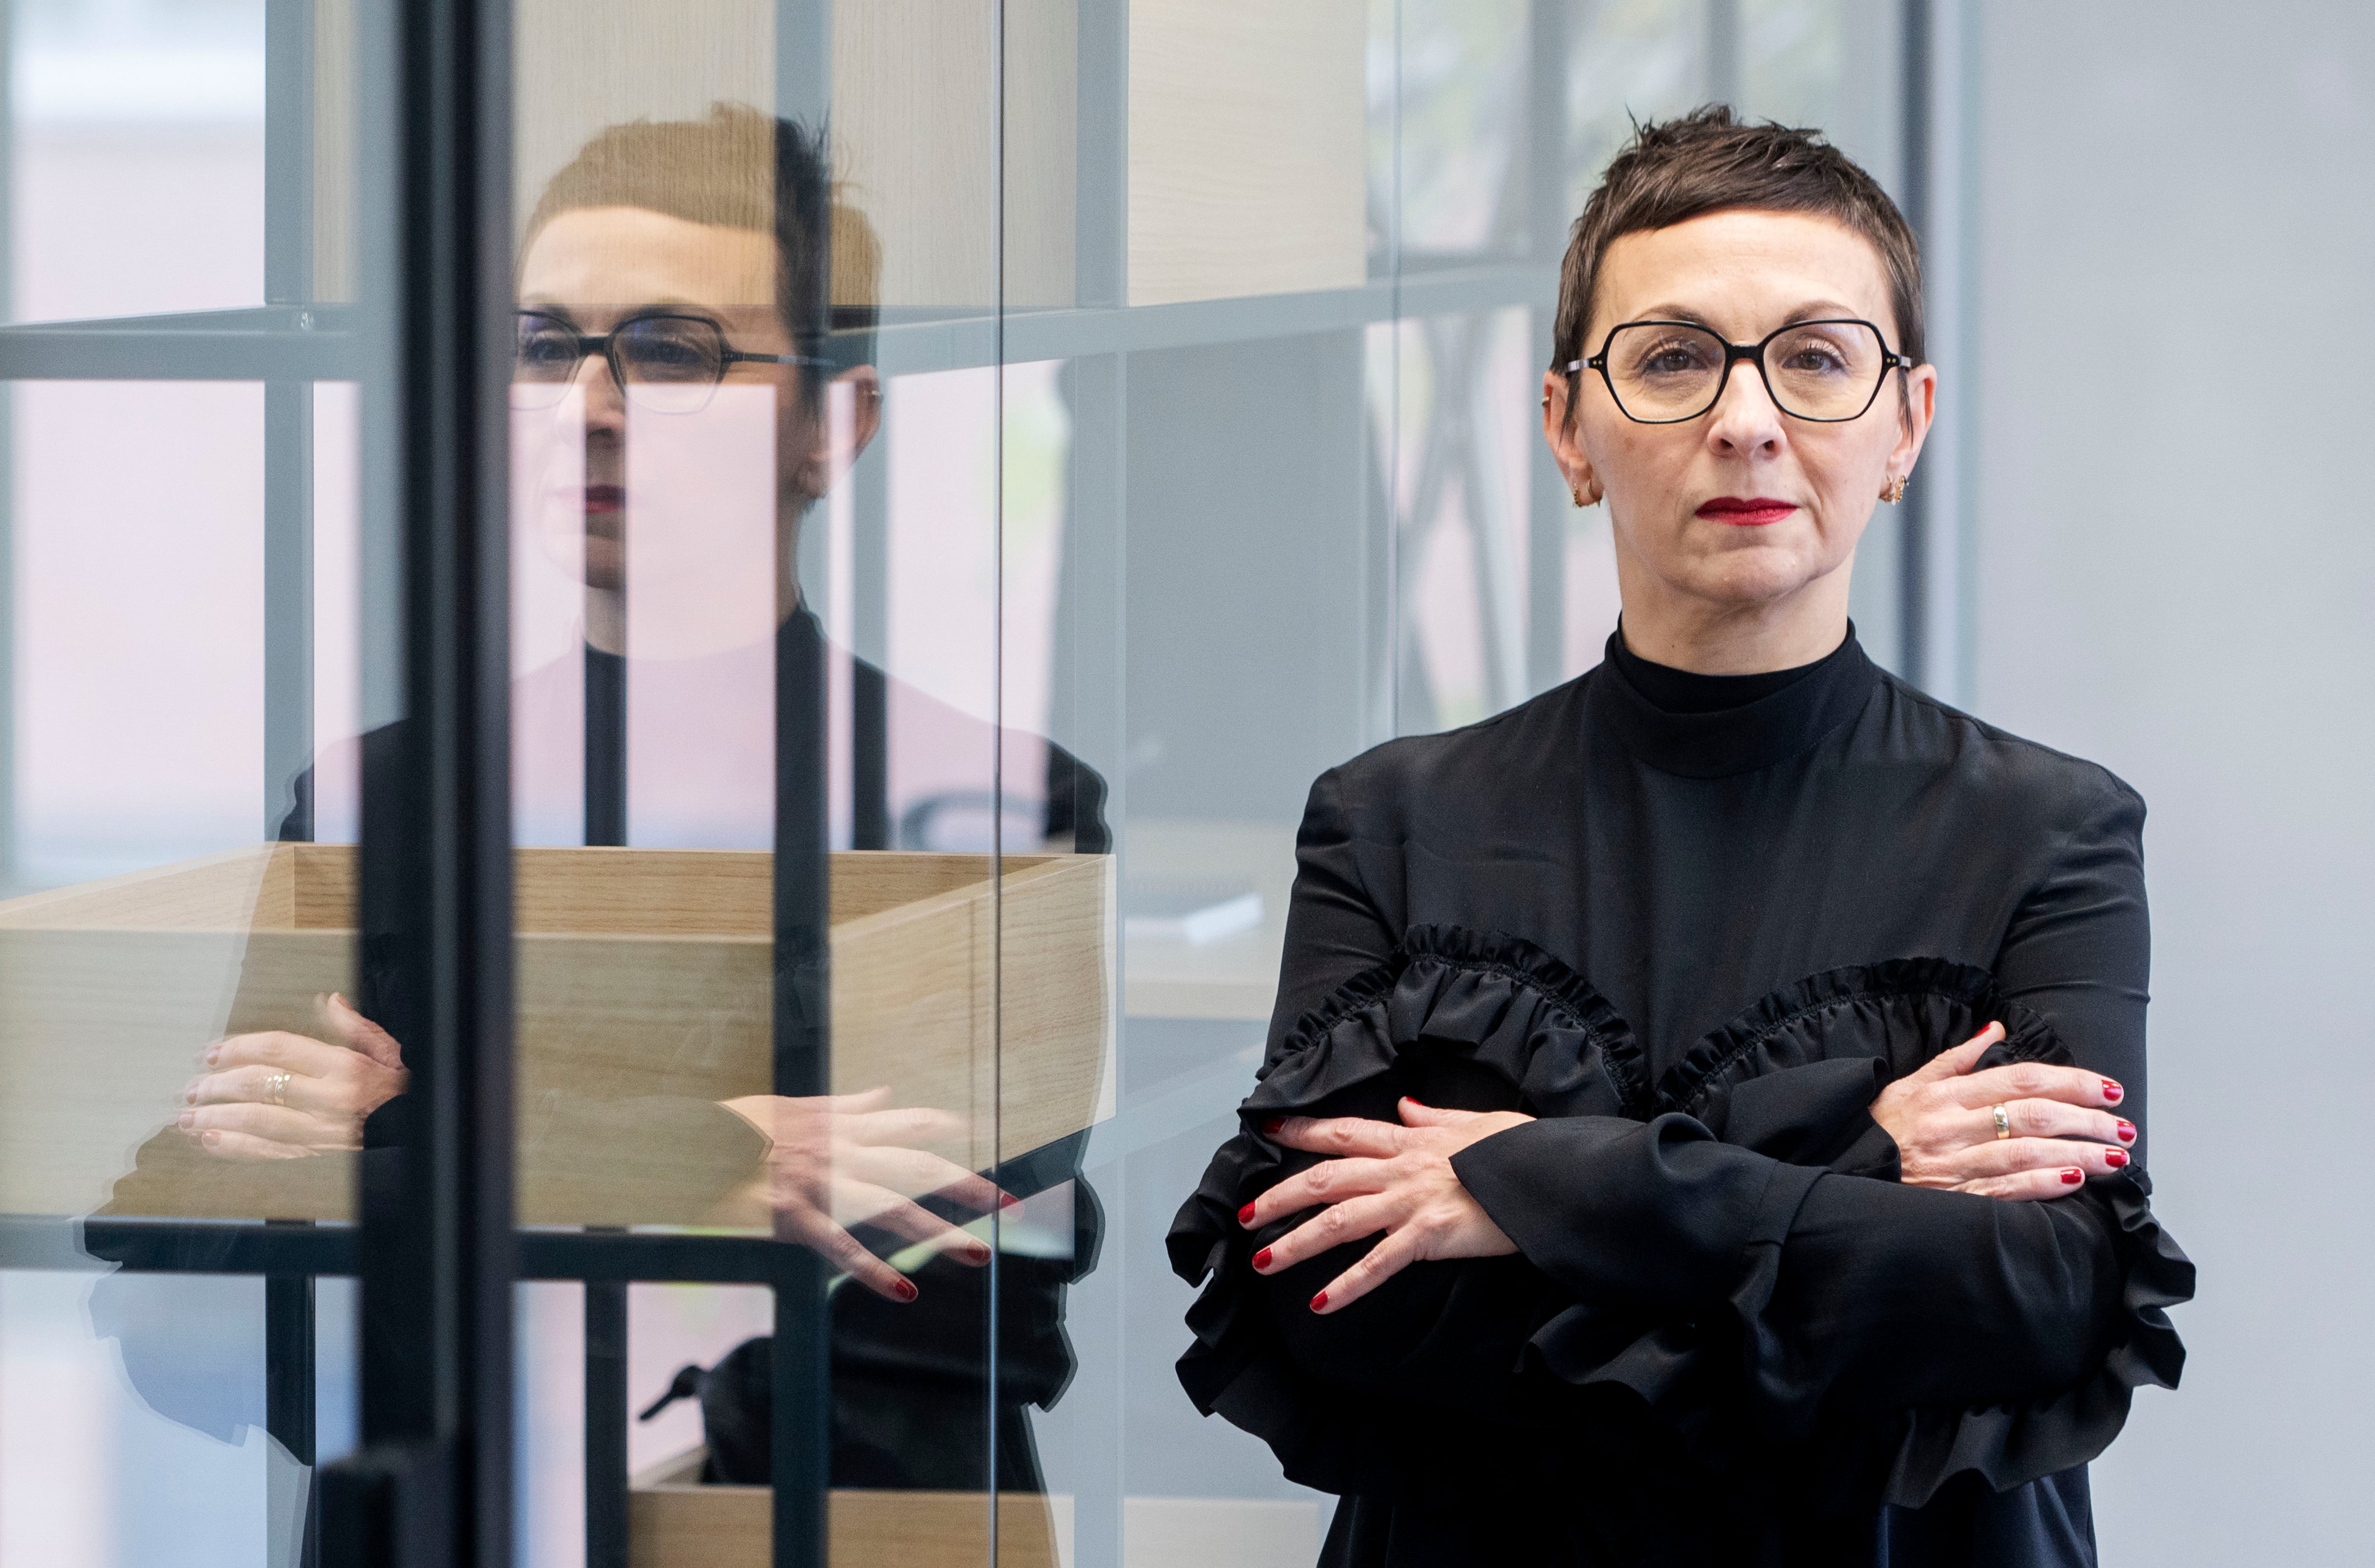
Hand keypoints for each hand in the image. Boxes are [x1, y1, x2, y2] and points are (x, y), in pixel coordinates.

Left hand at [180, 992, 407, 1158]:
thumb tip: (331, 1001)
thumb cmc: (402, 1093)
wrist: (421, 1136)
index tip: (211, 1053)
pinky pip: (267, 1153)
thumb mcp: (389, 1053)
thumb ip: (356, 1028)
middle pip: (259, 1086)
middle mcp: (329, 1098)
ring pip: (256, 1122)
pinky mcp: (316, 1157)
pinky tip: (211, 1140)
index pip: (278, 1049)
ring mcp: (319, 1131)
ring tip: (188, 1116)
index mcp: (345, 1066)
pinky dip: (234, 1148)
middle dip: (217, 1086)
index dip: (237, 1048)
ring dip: (215, 1119)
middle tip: (192, 1086)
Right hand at [718, 1087, 1013, 1303]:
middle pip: (918, 1166)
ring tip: (979, 1253)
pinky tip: (904, 1292)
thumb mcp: (795, 1105)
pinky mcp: (796, 1219)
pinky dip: (874, 1271)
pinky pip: (842, 1248)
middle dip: (968, 1186)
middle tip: (1011, 1205)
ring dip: (939, 1233)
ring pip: (893, 1209)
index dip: (952, 1130)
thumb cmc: (741, 1127)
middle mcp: (842, 1151)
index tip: (988, 1139)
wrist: (691, 1141)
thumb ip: (846, 1105)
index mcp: (843, 1124)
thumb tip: (882, 1094)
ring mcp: (822, 1186)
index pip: (911, 1122)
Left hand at [1240, 1097, 1529, 1315]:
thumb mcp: (1477, 1121)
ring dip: (1295, 1242)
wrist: (1555, 1177)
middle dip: (1279, 1196)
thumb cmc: (1522, 1151)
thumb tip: (1405, 1107)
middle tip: (1244, 1214)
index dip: (1303, 1130)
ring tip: (1262, 1261)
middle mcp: (1402, 1168)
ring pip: (1338, 1220)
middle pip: (1325, 1178)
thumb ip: (1435, 1117)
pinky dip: (1346, 1284)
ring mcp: (1413, 1201)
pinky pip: (1378, 1263)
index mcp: (1412, 1140)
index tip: (1269, 1129)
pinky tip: (1320, 1302)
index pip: (1344, 1131)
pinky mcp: (1430, 1235)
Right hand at [1870, 1021, 2135, 1199]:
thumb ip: (1957, 1059)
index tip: (2107, 1089)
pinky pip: (2006, 1191)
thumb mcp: (1910, 1084)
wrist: (1841, 1170)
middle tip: (2124, 1125)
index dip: (2070, 1082)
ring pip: (2026, 1154)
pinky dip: (2043, 1185)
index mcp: (1944, 1094)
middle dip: (2087, 1120)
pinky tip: (2075, 1181)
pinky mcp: (1954, 1201)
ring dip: (2078, 1154)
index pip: (2019, 1079)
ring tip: (2115, 1155)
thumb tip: (1994, 1029)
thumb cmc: (1881, 1128)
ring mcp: (1953, 1165)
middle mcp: (1951, 1127)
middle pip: (2033, 1116)